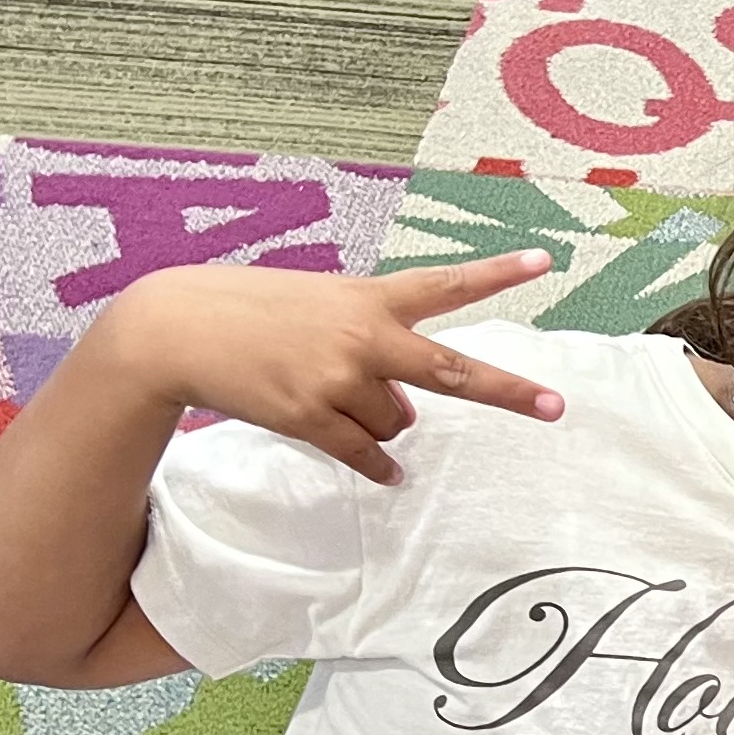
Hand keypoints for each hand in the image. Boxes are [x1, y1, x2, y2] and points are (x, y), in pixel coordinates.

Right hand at [94, 256, 565, 485]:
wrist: (178, 329)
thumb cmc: (252, 311)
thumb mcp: (319, 305)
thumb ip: (372, 345)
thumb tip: (406, 414)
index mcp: (368, 298)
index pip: (444, 285)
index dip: (496, 273)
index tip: (544, 261)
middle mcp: (364, 337)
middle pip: (452, 371)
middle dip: (508, 392)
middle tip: (555, 407)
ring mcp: (340, 380)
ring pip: (397, 423)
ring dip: (378, 419)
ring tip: (327, 391)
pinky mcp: (312, 417)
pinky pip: (367, 456)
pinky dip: (378, 465)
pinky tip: (386, 472)